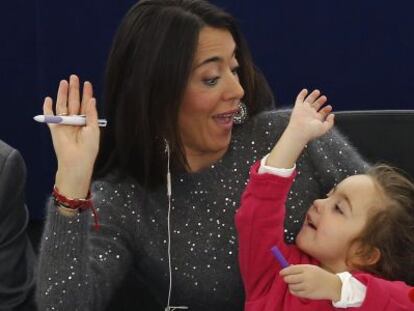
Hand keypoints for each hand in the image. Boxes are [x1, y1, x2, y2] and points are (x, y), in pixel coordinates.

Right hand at [44, 74, 99, 197]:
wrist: (77, 160)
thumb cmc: (88, 147)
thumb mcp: (94, 129)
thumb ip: (92, 114)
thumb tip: (92, 99)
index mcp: (87, 122)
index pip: (86, 104)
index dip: (87, 94)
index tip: (87, 83)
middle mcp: (76, 121)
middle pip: (74, 102)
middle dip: (74, 90)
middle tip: (74, 77)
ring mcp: (65, 123)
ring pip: (63, 105)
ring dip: (63, 93)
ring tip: (64, 82)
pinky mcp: (55, 127)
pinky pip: (50, 115)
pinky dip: (48, 107)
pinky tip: (48, 98)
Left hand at [280, 264, 341, 301]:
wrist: (333, 286)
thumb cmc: (320, 275)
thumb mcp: (311, 268)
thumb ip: (299, 268)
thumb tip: (287, 268)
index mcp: (306, 269)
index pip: (290, 269)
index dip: (284, 271)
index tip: (281, 273)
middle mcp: (306, 277)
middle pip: (289, 278)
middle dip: (286, 278)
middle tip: (287, 279)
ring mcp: (307, 286)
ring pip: (291, 286)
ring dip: (290, 285)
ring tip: (296, 284)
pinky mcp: (308, 294)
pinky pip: (295, 293)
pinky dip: (294, 291)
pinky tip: (298, 288)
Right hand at [286, 89, 333, 143]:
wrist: (300, 131)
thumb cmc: (311, 131)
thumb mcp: (324, 128)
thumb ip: (330, 122)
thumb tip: (332, 115)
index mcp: (316, 119)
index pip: (321, 113)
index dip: (326, 110)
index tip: (330, 107)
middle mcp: (310, 114)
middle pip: (315, 106)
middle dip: (320, 101)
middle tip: (324, 98)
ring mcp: (304, 110)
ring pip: (308, 101)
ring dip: (313, 96)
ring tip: (317, 91)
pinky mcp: (298, 107)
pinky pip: (299, 99)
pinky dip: (302, 94)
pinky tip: (305, 90)